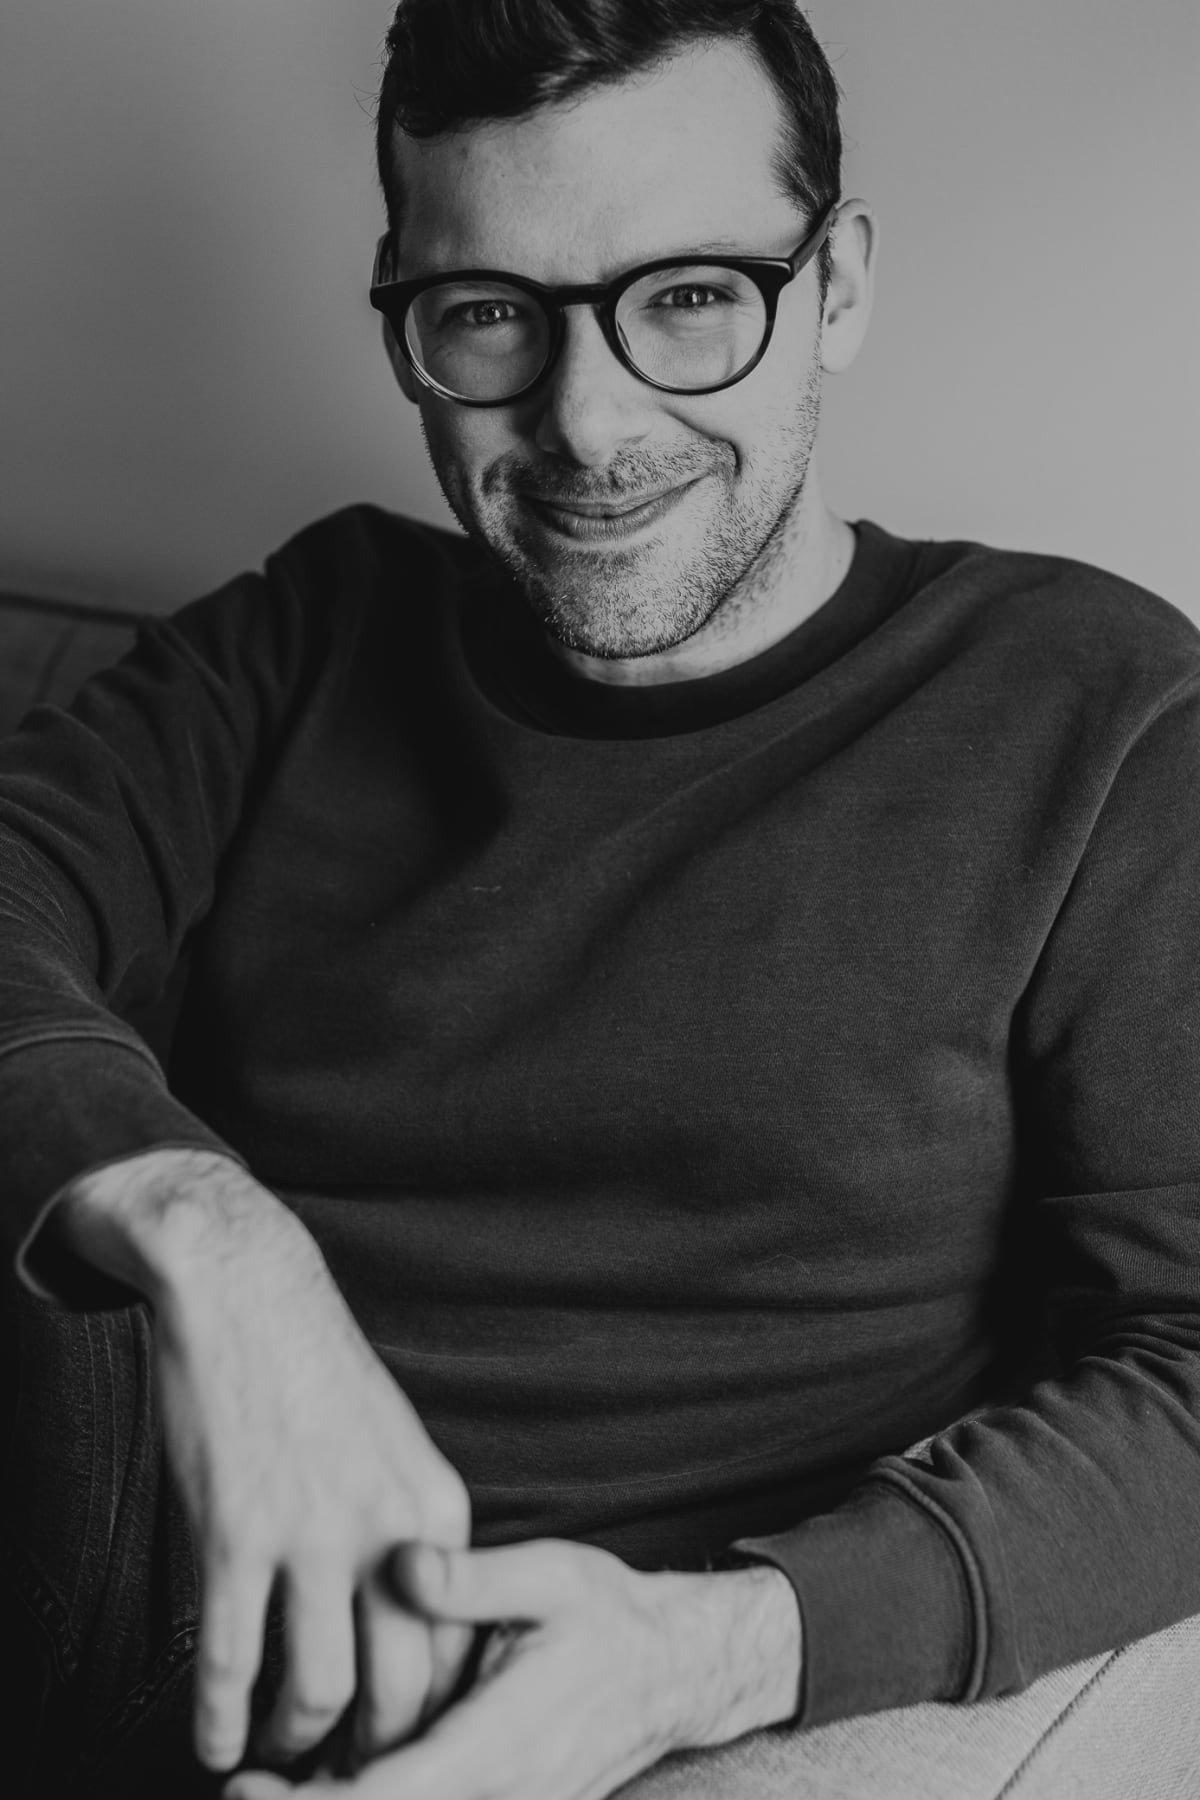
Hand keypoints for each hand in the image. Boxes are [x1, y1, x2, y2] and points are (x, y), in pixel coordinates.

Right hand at [50, 1150, 474, 1773]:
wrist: (247, 1293)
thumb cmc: (316, 1373)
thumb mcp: (394, 1448)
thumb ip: (407, 1534)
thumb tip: (406, 1624)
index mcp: (438, 1510)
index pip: (457, 1648)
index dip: (428, 1713)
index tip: (401, 1738)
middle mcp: (387, 1529)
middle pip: (401, 1689)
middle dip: (375, 1750)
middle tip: (346, 1771)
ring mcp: (309, 1532)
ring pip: (317, 1691)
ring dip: (295, 1745)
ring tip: (277, 1759)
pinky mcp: (233, 1533)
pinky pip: (228, 1662)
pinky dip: (219, 1722)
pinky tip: (214, 1741)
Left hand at [223, 1537, 802, 1799]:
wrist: (673, 1670)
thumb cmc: (608, 1618)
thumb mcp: (548, 1576)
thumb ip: (471, 1580)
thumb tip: (399, 1563)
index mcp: (498, 1749)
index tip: (245, 1786)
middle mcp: (498, 1798)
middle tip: (238, 1784)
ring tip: (267, 1779)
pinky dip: (372, 1799)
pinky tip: (328, 1776)